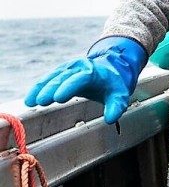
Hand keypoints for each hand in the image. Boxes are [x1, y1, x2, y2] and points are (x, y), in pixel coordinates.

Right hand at [25, 36, 147, 123]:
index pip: (78, 79)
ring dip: (40, 89)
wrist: (109, 68)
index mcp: (92, 71)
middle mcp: (78, 67)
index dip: (67, 87)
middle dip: (50, 89)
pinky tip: (30, 99)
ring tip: (31, 102)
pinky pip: (47, 79)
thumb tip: (110, 119)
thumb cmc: (113, 83)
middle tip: (41, 101)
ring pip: (51, 77)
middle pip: (62, 78)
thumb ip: (116, 107)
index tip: (58, 98)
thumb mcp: (119, 94)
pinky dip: (38, 88)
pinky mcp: (60, 72)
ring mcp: (67, 68)